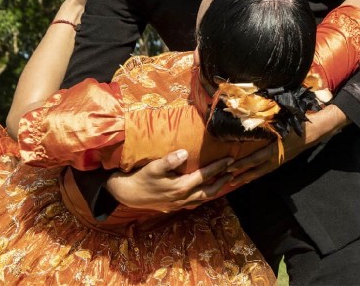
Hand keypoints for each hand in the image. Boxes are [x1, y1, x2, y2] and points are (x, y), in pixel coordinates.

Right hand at [106, 150, 233, 211]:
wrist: (127, 194)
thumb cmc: (140, 178)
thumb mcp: (153, 167)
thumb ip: (169, 160)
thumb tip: (185, 153)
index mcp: (181, 187)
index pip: (205, 176)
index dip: (219, 167)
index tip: (230, 160)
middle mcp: (183, 198)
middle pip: (209, 191)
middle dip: (222, 181)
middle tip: (233, 171)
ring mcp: (179, 204)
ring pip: (203, 199)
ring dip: (214, 190)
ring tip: (224, 181)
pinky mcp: (174, 206)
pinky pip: (194, 203)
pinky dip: (203, 197)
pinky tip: (205, 192)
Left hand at [226, 104, 347, 187]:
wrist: (316, 131)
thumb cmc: (298, 124)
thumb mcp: (282, 123)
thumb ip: (268, 126)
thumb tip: (251, 122)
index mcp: (275, 149)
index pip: (255, 159)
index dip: (242, 164)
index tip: (229, 168)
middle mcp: (278, 157)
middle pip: (258, 170)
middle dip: (243, 175)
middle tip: (229, 181)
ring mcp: (282, 160)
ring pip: (264, 171)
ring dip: (251, 176)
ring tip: (239, 181)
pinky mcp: (284, 160)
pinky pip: (270, 169)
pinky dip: (260, 173)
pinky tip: (254, 174)